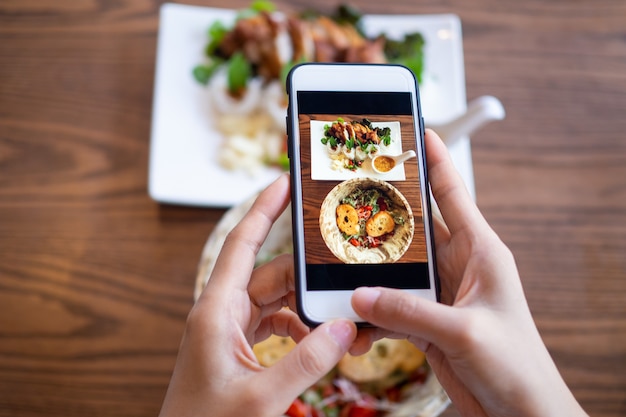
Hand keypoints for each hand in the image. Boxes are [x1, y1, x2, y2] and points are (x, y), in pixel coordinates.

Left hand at [159, 174, 356, 416]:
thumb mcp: (262, 397)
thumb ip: (307, 361)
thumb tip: (345, 327)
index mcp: (215, 311)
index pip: (242, 245)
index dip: (263, 209)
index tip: (285, 182)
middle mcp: (221, 313)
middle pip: (270, 274)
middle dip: (307, 276)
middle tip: (343, 271)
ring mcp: (229, 330)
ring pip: (275, 299)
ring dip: (307, 307)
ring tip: (339, 318)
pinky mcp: (238, 347)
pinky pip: (275, 322)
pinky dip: (299, 327)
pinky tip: (318, 342)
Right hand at [351, 130, 586, 416]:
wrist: (520, 413)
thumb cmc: (516, 366)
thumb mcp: (464, 331)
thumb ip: (409, 312)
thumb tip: (359, 297)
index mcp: (480, 252)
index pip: (452, 194)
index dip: (434, 160)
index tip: (415, 131)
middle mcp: (459, 267)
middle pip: (415, 228)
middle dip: (385, 212)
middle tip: (353, 193)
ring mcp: (441, 294)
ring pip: (397, 268)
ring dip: (372, 268)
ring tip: (341, 259)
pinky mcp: (427, 321)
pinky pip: (392, 304)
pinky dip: (372, 310)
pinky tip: (356, 316)